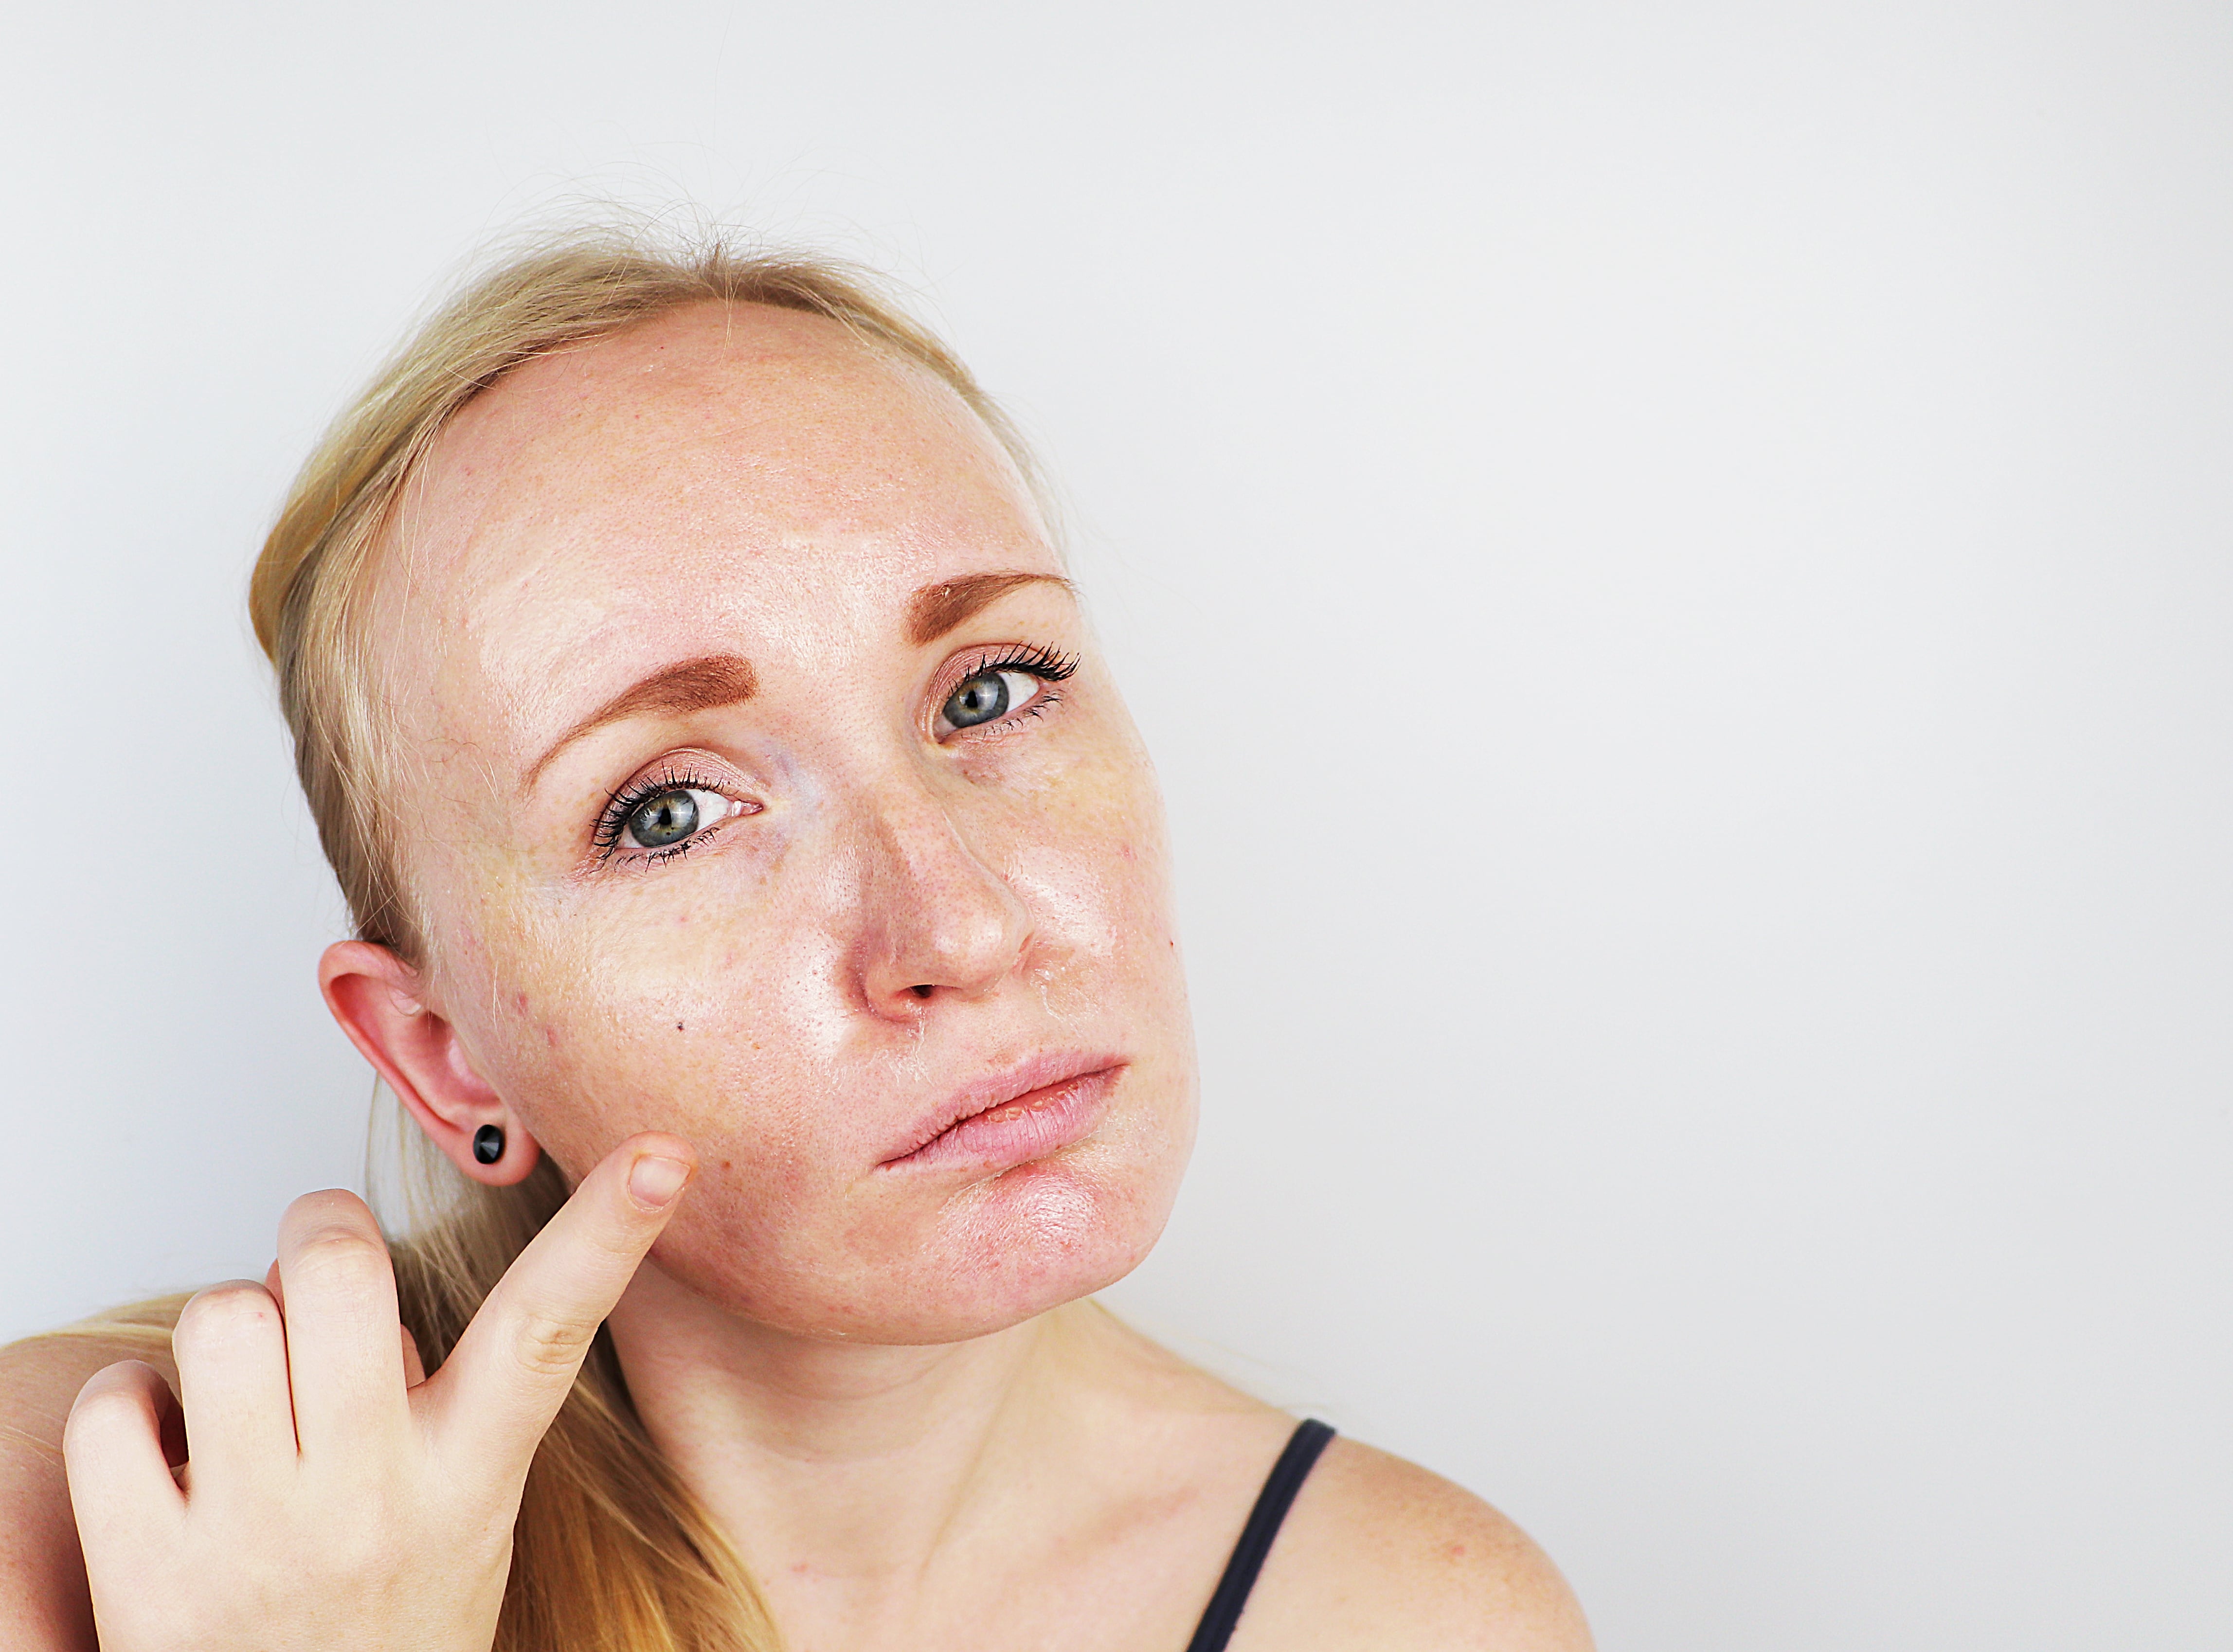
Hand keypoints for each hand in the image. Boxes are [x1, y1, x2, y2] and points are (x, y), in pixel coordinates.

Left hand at [62, 1134, 694, 1651]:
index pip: (549, 1330)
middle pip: (337, 1271)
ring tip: (242, 1390)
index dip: (607, 1232)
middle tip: (318, 1266)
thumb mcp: (463, 1513)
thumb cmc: (388, 1624)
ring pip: (222, 1318)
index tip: (657, 1158)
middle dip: (318, 1235)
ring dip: (224, 1327)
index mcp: (468, 1478)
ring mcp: (259, 1538)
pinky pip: (114, 1408)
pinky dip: (127, 1410)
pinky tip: (166, 1455)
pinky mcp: (147, 1576)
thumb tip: (340, 1269)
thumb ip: (437, 1395)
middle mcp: (373, 1500)